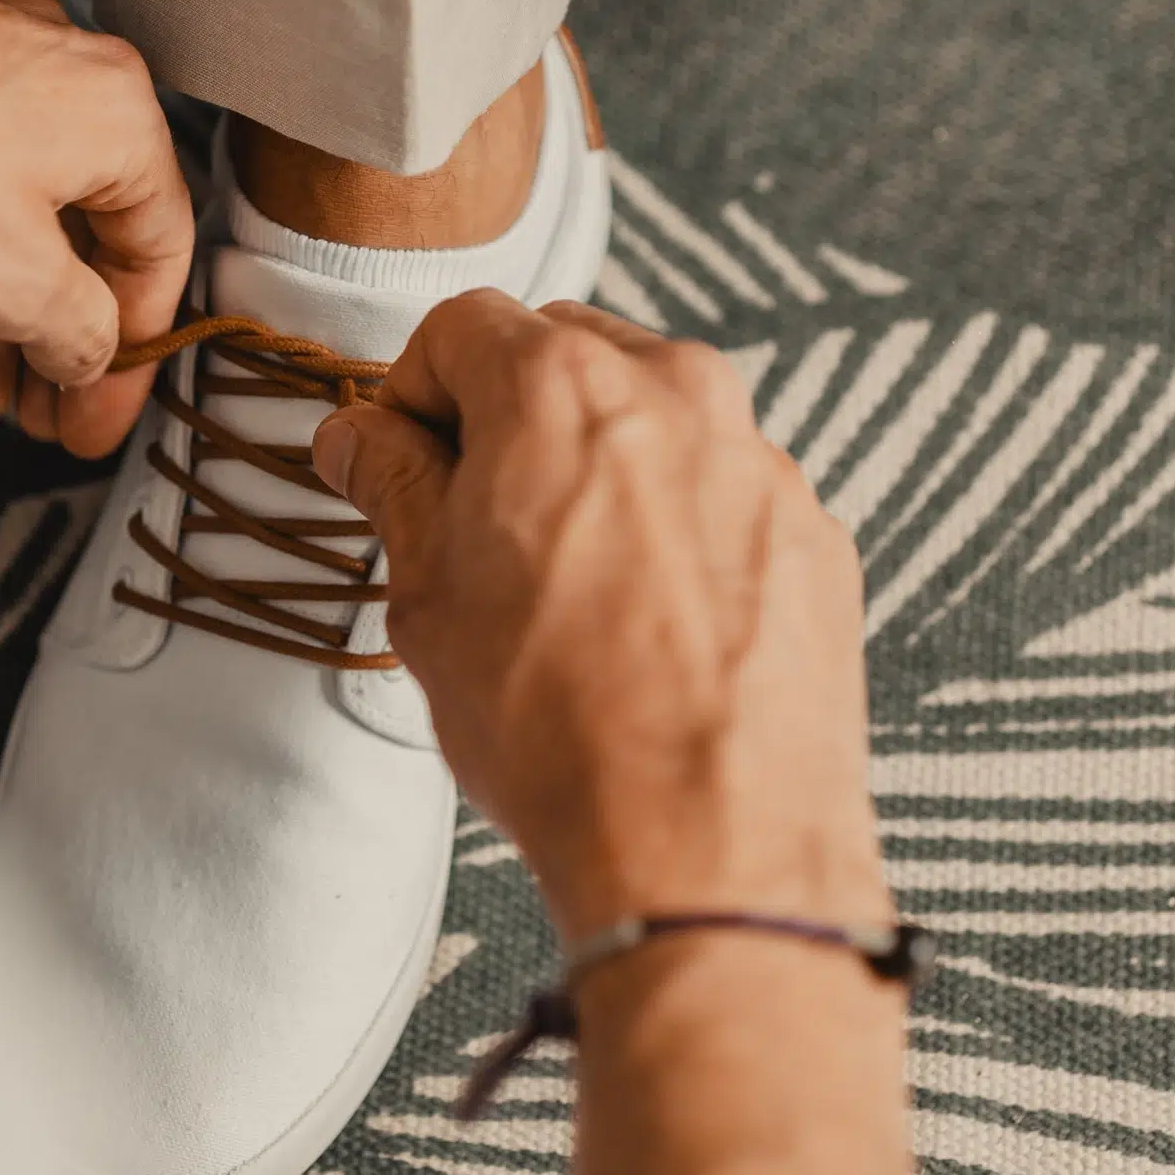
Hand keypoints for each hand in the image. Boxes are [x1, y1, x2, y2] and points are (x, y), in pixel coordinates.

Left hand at [0, 0, 190, 456]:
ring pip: (7, 205)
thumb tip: (92, 350)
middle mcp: (49, 59)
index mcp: (108, 101)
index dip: (135, 352)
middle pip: (83, 227)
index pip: (161, 246)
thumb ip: (79, 332)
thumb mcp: (4, 285)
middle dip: (51, 338)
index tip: (96, 415)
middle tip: (31, 412)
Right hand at [309, 294, 887, 942]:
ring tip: (562, 581)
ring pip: (652, 417)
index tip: (398, 456)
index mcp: (562, 386)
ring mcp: (759, 460)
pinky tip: (645, 620)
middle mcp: (677, 394)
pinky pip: (721, 489)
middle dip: (508, 414)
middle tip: (471, 517)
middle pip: (565, 352)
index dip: (409, 391)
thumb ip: (393, 485)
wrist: (712, 848)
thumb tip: (362, 438)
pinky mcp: (812, 532)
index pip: (459, 325)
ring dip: (596, 465)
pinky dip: (675, 524)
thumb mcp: (428, 597)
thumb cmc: (564, 728)